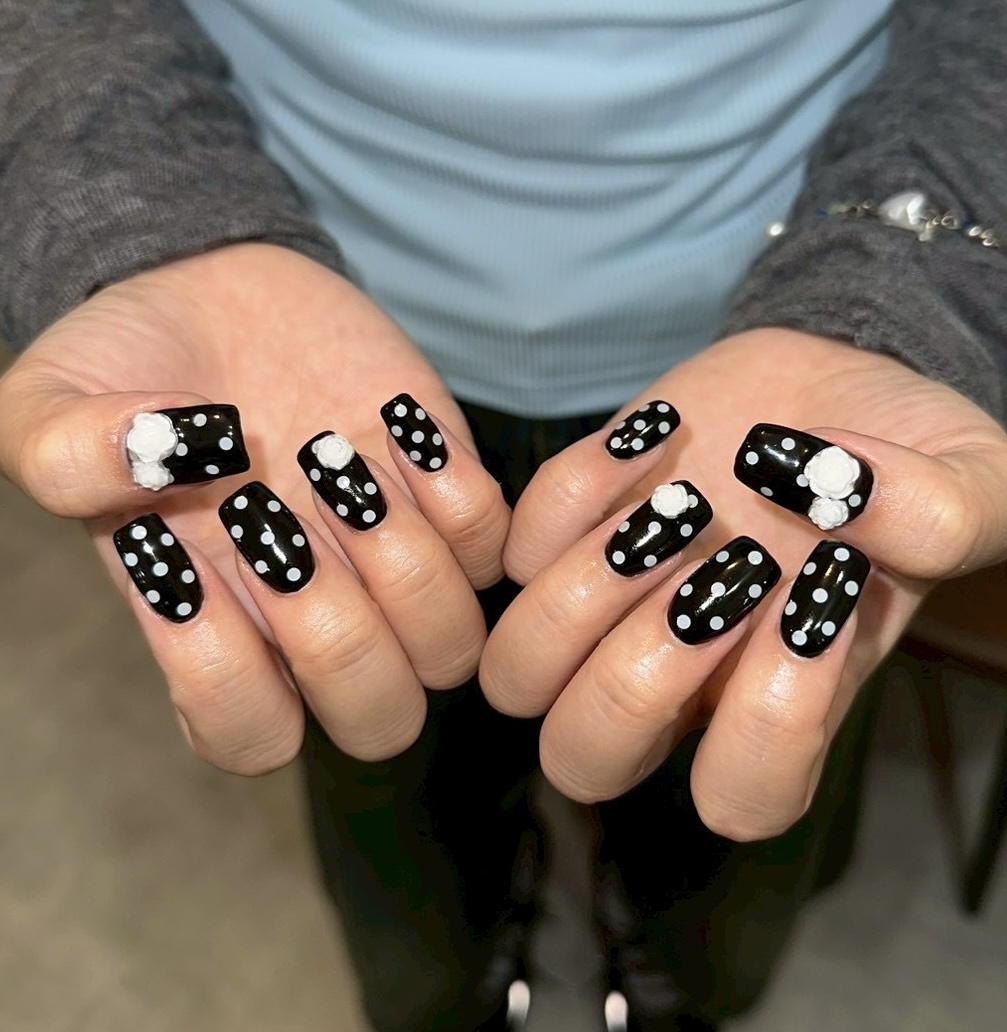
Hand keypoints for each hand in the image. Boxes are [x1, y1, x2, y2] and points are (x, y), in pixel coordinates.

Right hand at [0, 244, 508, 771]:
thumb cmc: (129, 363)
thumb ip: (68, 455)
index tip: (191, 562)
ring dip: (405, 562)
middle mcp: (314, 615)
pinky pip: (494, 546)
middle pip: (380, 717)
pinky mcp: (449, 494)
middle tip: (278, 516)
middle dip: (340, 634)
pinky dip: (456, 492)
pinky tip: (396, 429)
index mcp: (216, 626)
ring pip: (452, 646)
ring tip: (338, 462)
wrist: (214, 289)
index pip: (251, 737)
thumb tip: (172, 458)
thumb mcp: (50, 403)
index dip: (230, 678)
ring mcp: (390, 563)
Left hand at [480, 328, 1006, 838]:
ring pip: (517, 675)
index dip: (767, 724)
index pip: (737, 798)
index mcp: (779, 699)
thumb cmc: (904, 458)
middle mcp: (678, 675)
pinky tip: (659, 437)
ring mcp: (609, 608)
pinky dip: (575, 489)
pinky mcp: (568, 529)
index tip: (818, 603)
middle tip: (728, 569)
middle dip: (639, 674)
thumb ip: (946, 514)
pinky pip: (514, 545)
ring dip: (586, 590)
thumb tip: (841, 497)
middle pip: (583, 759)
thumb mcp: (973, 485)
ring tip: (680, 509)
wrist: (829, 388)